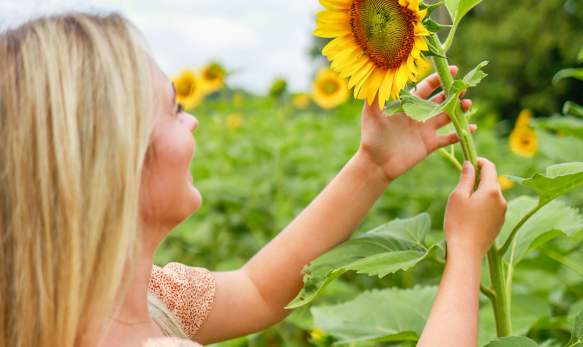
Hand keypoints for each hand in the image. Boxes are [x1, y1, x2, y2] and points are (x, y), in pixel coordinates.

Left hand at [357, 66, 474, 181]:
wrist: (376, 164)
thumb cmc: (371, 137)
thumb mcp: (371, 115)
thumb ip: (375, 96)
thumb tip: (376, 76)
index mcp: (407, 105)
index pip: (426, 88)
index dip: (438, 79)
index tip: (452, 70)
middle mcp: (418, 115)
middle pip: (440, 100)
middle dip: (453, 93)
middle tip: (463, 88)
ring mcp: (425, 130)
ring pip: (448, 116)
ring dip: (459, 110)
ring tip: (467, 104)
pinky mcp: (430, 145)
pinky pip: (449, 138)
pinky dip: (460, 133)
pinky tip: (471, 127)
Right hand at [444, 158, 506, 258]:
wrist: (467, 253)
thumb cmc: (458, 223)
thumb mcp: (458, 196)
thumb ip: (465, 178)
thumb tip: (470, 164)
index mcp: (492, 190)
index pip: (489, 167)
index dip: (479, 161)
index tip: (469, 160)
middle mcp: (502, 199)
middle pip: (491, 181)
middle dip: (478, 178)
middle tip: (461, 183)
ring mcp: (502, 212)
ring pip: (492, 195)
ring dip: (480, 193)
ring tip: (463, 203)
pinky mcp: (500, 223)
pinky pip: (492, 207)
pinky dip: (483, 205)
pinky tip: (470, 215)